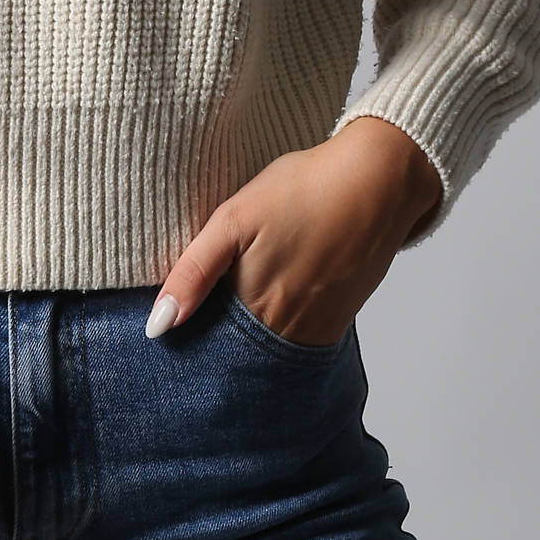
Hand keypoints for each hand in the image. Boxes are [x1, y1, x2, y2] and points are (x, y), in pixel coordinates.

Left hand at [144, 118, 443, 343]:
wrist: (380, 180)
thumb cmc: (304, 191)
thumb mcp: (233, 221)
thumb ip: (192, 273)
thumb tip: (159, 327)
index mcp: (255, 311)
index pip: (208, 351)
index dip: (187, 347)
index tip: (167, 341)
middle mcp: (288, 332)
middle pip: (238, 360)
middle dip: (215, 352)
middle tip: (200, 332)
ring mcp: (317, 330)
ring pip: (269, 355)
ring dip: (247, 346)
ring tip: (232, 318)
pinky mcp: (338, 320)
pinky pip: (299, 343)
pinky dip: (278, 336)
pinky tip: (269, 310)